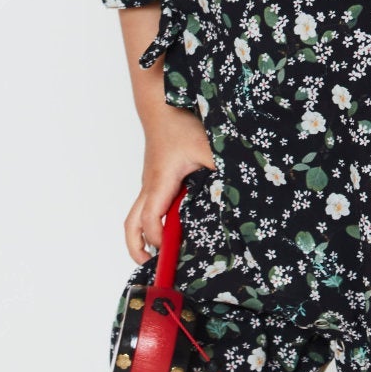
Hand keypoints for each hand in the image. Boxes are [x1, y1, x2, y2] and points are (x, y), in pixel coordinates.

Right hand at [124, 114, 217, 260]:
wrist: (160, 107)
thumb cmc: (179, 125)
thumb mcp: (206, 146)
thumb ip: (220, 168)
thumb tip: (239, 187)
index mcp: (161, 183)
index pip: (151, 219)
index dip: (158, 238)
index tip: (172, 249)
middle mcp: (150, 187)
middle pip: (131, 225)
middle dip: (137, 247)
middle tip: (150, 264)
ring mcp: (149, 185)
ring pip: (135, 217)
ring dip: (142, 237)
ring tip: (158, 254)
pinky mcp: (153, 181)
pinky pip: (145, 208)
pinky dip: (149, 224)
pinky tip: (169, 228)